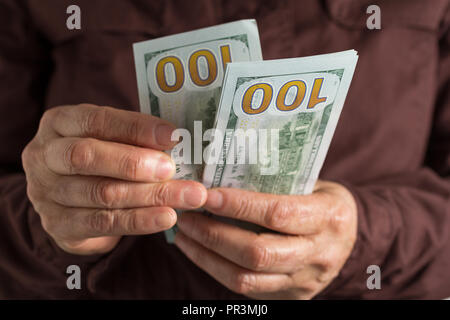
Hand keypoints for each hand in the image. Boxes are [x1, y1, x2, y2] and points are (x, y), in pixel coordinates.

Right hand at [22, 104, 206, 254]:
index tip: (172, 135)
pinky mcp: (58, 225)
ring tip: (186, 196)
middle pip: (86, 157)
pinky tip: (167, 217)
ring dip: (149, 195)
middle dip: (134, 163)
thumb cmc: (97, 160)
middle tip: (171, 169)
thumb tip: (176, 139)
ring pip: (101, 193)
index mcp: (58, 123)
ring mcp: (46, 193)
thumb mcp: (107, 139)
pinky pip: (103, 223)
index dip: (135, 127)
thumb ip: (132, 137)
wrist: (69, 203)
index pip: (95, 120)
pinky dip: (140, 220)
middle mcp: (44, 156)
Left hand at [174, 180, 356, 298]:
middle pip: (258, 253)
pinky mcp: (290, 296)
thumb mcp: (312, 183)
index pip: (278, 214)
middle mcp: (320, 254)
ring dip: (208, 256)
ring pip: (247, 278)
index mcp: (329, 217)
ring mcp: (305, 281)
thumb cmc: (322, 200)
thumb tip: (221, 173)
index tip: (208, 195)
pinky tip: (200, 252)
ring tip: (185, 234)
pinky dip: (217, 270)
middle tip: (187, 217)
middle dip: (215, 235)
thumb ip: (276, 182)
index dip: (240, 206)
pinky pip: (247, 289)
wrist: (351, 236)